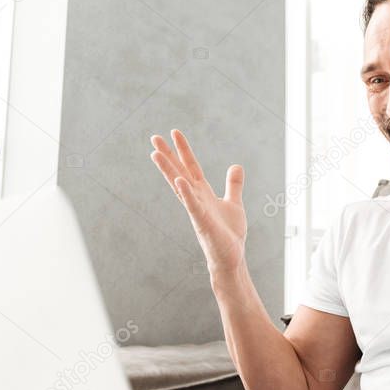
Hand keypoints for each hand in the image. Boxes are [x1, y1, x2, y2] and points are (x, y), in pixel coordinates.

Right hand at [150, 130, 246, 274]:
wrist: (231, 258)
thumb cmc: (229, 234)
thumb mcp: (234, 203)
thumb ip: (233, 184)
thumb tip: (236, 165)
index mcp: (202, 193)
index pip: (191, 167)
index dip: (183, 150)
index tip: (174, 132)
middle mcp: (195, 199)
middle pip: (179, 172)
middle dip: (167, 155)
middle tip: (154, 137)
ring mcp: (196, 210)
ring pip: (179, 186)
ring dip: (168, 170)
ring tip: (155, 154)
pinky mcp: (203, 223)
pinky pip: (193, 206)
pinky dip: (186, 194)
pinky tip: (179, 181)